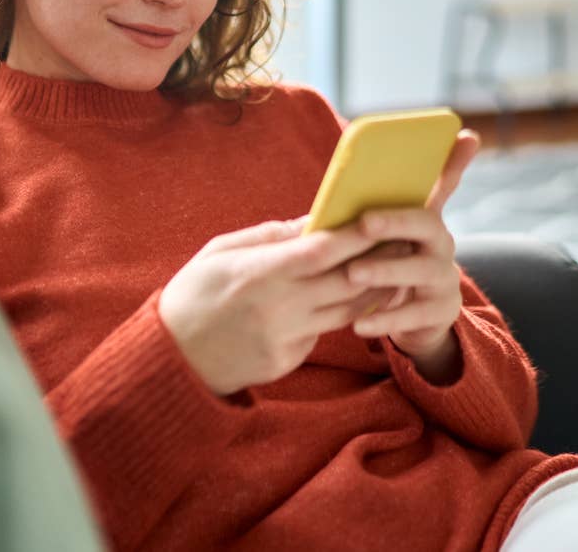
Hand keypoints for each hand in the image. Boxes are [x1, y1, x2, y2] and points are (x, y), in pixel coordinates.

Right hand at [159, 217, 404, 395]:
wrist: (172, 357)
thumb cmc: (193, 292)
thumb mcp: (220, 251)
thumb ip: (268, 236)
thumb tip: (311, 221)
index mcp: (258, 273)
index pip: (321, 251)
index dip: (355, 234)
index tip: (379, 217)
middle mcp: (278, 307)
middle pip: (345, 281)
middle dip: (378, 259)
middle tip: (404, 239)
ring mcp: (285, 338)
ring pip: (346, 312)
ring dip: (374, 290)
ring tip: (395, 268)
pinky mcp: (288, 360)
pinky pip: (323, 333)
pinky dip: (340, 315)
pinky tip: (355, 300)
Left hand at [343, 130, 480, 378]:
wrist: (416, 318)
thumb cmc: (393, 262)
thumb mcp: (389, 233)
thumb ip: (377, 205)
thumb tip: (374, 167)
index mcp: (427, 218)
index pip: (441, 184)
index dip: (454, 162)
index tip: (463, 136)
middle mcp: (442, 244)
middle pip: (427, 224)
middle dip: (395, 221)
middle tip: (364, 222)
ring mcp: (444, 278)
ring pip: (419, 270)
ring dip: (384, 270)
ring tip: (352, 273)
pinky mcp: (440, 312)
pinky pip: (413, 315)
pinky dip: (384, 318)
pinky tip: (358, 323)